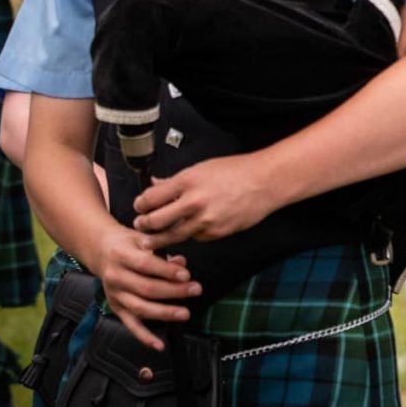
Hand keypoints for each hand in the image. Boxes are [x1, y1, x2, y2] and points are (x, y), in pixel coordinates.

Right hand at [89, 226, 199, 350]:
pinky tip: (159, 344)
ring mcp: (114, 295)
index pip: (146, 264)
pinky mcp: (116, 309)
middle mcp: (115, 277)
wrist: (101, 250)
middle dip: (174, 291)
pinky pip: (131, 325)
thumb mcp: (144, 239)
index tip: (186, 275)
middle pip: (146, 288)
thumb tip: (182, 263)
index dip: (167, 271)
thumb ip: (163, 250)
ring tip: (185, 313)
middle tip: (196, 290)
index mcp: (121, 255)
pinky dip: (145, 337)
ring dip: (164, 312)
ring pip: (140, 308)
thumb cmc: (128, 244)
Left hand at [132, 153, 275, 249]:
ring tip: (153, 239)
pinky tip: (191, 228)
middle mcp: (194, 202)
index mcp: (187, 181)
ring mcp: (205, 220)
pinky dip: (191, 234)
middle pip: (155, 221)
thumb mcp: (202, 168)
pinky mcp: (216, 233)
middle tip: (141, 225)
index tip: (139, 207)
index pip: (150, 198)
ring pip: (173, 235)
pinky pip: (195, 237)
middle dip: (144, 225)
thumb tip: (154, 184)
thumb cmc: (236, 171)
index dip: (140, 205)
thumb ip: (175, 180)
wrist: (265, 182)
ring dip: (160, 238)